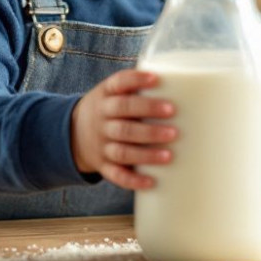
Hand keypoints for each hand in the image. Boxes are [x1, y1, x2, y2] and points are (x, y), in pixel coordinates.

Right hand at [70, 70, 176, 190]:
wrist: (73, 132)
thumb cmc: (109, 109)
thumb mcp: (113, 93)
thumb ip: (138, 88)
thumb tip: (187, 83)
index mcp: (106, 95)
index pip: (119, 83)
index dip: (136, 80)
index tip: (156, 78)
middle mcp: (102, 118)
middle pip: (123, 114)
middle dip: (148, 112)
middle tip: (173, 113)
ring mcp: (101, 143)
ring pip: (122, 149)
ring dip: (146, 153)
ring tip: (169, 155)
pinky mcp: (103, 165)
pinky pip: (116, 175)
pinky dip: (133, 180)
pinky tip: (151, 181)